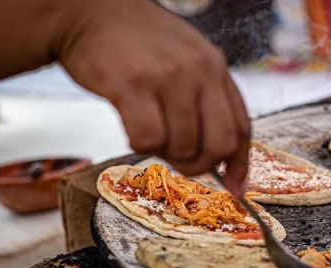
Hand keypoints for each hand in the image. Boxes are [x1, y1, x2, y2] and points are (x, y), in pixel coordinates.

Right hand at [58, 0, 250, 195]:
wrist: (89, 12)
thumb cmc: (136, 44)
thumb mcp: (186, 60)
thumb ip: (206, 99)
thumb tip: (220, 157)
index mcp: (216, 67)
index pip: (241, 127)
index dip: (239, 164)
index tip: (234, 187)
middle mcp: (199, 70)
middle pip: (219, 145)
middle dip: (198, 164)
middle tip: (176, 157)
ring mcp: (168, 77)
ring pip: (182, 147)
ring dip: (163, 151)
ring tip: (147, 127)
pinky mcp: (133, 85)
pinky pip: (148, 140)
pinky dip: (138, 144)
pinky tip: (130, 123)